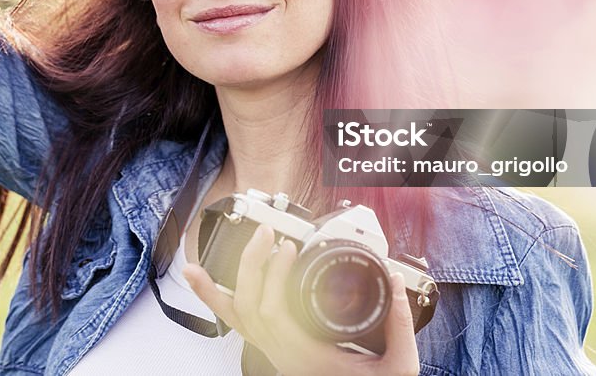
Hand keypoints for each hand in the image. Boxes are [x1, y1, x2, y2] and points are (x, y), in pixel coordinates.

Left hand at [183, 224, 420, 375]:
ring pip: (235, 319)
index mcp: (308, 357)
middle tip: (266, 234)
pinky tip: (201, 283)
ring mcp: (275, 354)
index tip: (289, 249)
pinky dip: (216, 302)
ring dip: (216, 289)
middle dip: (252, 266)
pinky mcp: (274, 350)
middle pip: (249, 309)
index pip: (276, 313)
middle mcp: (284, 356)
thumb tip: (393, 281)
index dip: (276, 278)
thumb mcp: (397, 367)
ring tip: (196, 265)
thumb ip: (399, 325)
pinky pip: (238, 325)